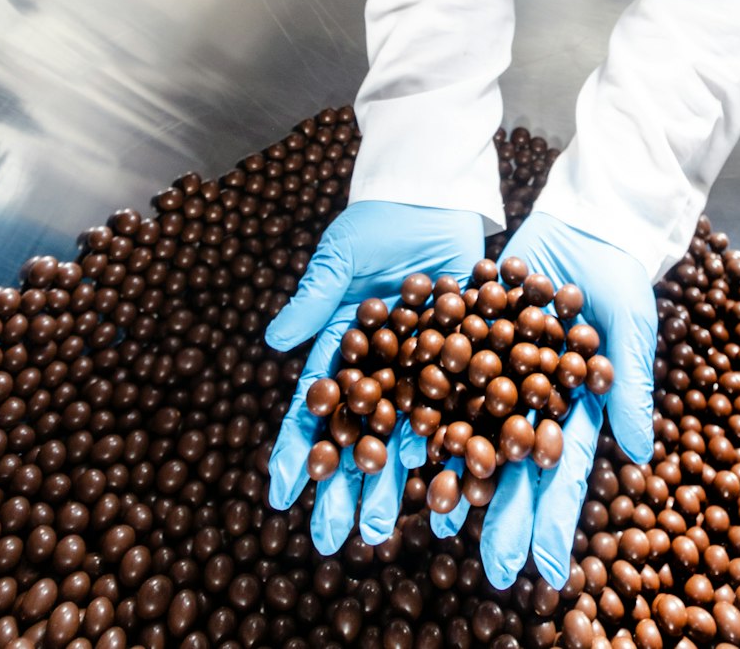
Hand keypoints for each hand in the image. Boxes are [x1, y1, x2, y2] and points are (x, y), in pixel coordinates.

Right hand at [264, 200, 484, 551]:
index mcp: (342, 347)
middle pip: (359, 435)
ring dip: (396, 484)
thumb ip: (315, 297)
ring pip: (407, 436)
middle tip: (334, 540)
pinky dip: (459, 450)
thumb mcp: (341, 256)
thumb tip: (274, 340)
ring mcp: (422, 370)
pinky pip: (462, 412)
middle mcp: (380, 368)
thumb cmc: (377, 221)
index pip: (314, 406)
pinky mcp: (465, 362)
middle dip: (345, 488)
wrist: (434, 198)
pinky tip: (457, 491)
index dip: (297, 450)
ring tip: (384, 530)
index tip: (280, 496)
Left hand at [433, 210, 656, 589]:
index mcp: (576, 408)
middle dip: (500, 516)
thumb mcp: (630, 326)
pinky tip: (398, 443)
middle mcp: (534, 400)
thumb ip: (627, 386)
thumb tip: (638, 454)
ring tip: (429, 518)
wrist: (584, 223)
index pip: (563, 470)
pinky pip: (444, 378)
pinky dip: (423, 410)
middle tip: (488, 570)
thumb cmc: (620, 276)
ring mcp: (501, 372)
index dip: (554, 518)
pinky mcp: (471, 339)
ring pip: (471, 430)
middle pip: (513, 464)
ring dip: (451, 473)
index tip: (546, 570)